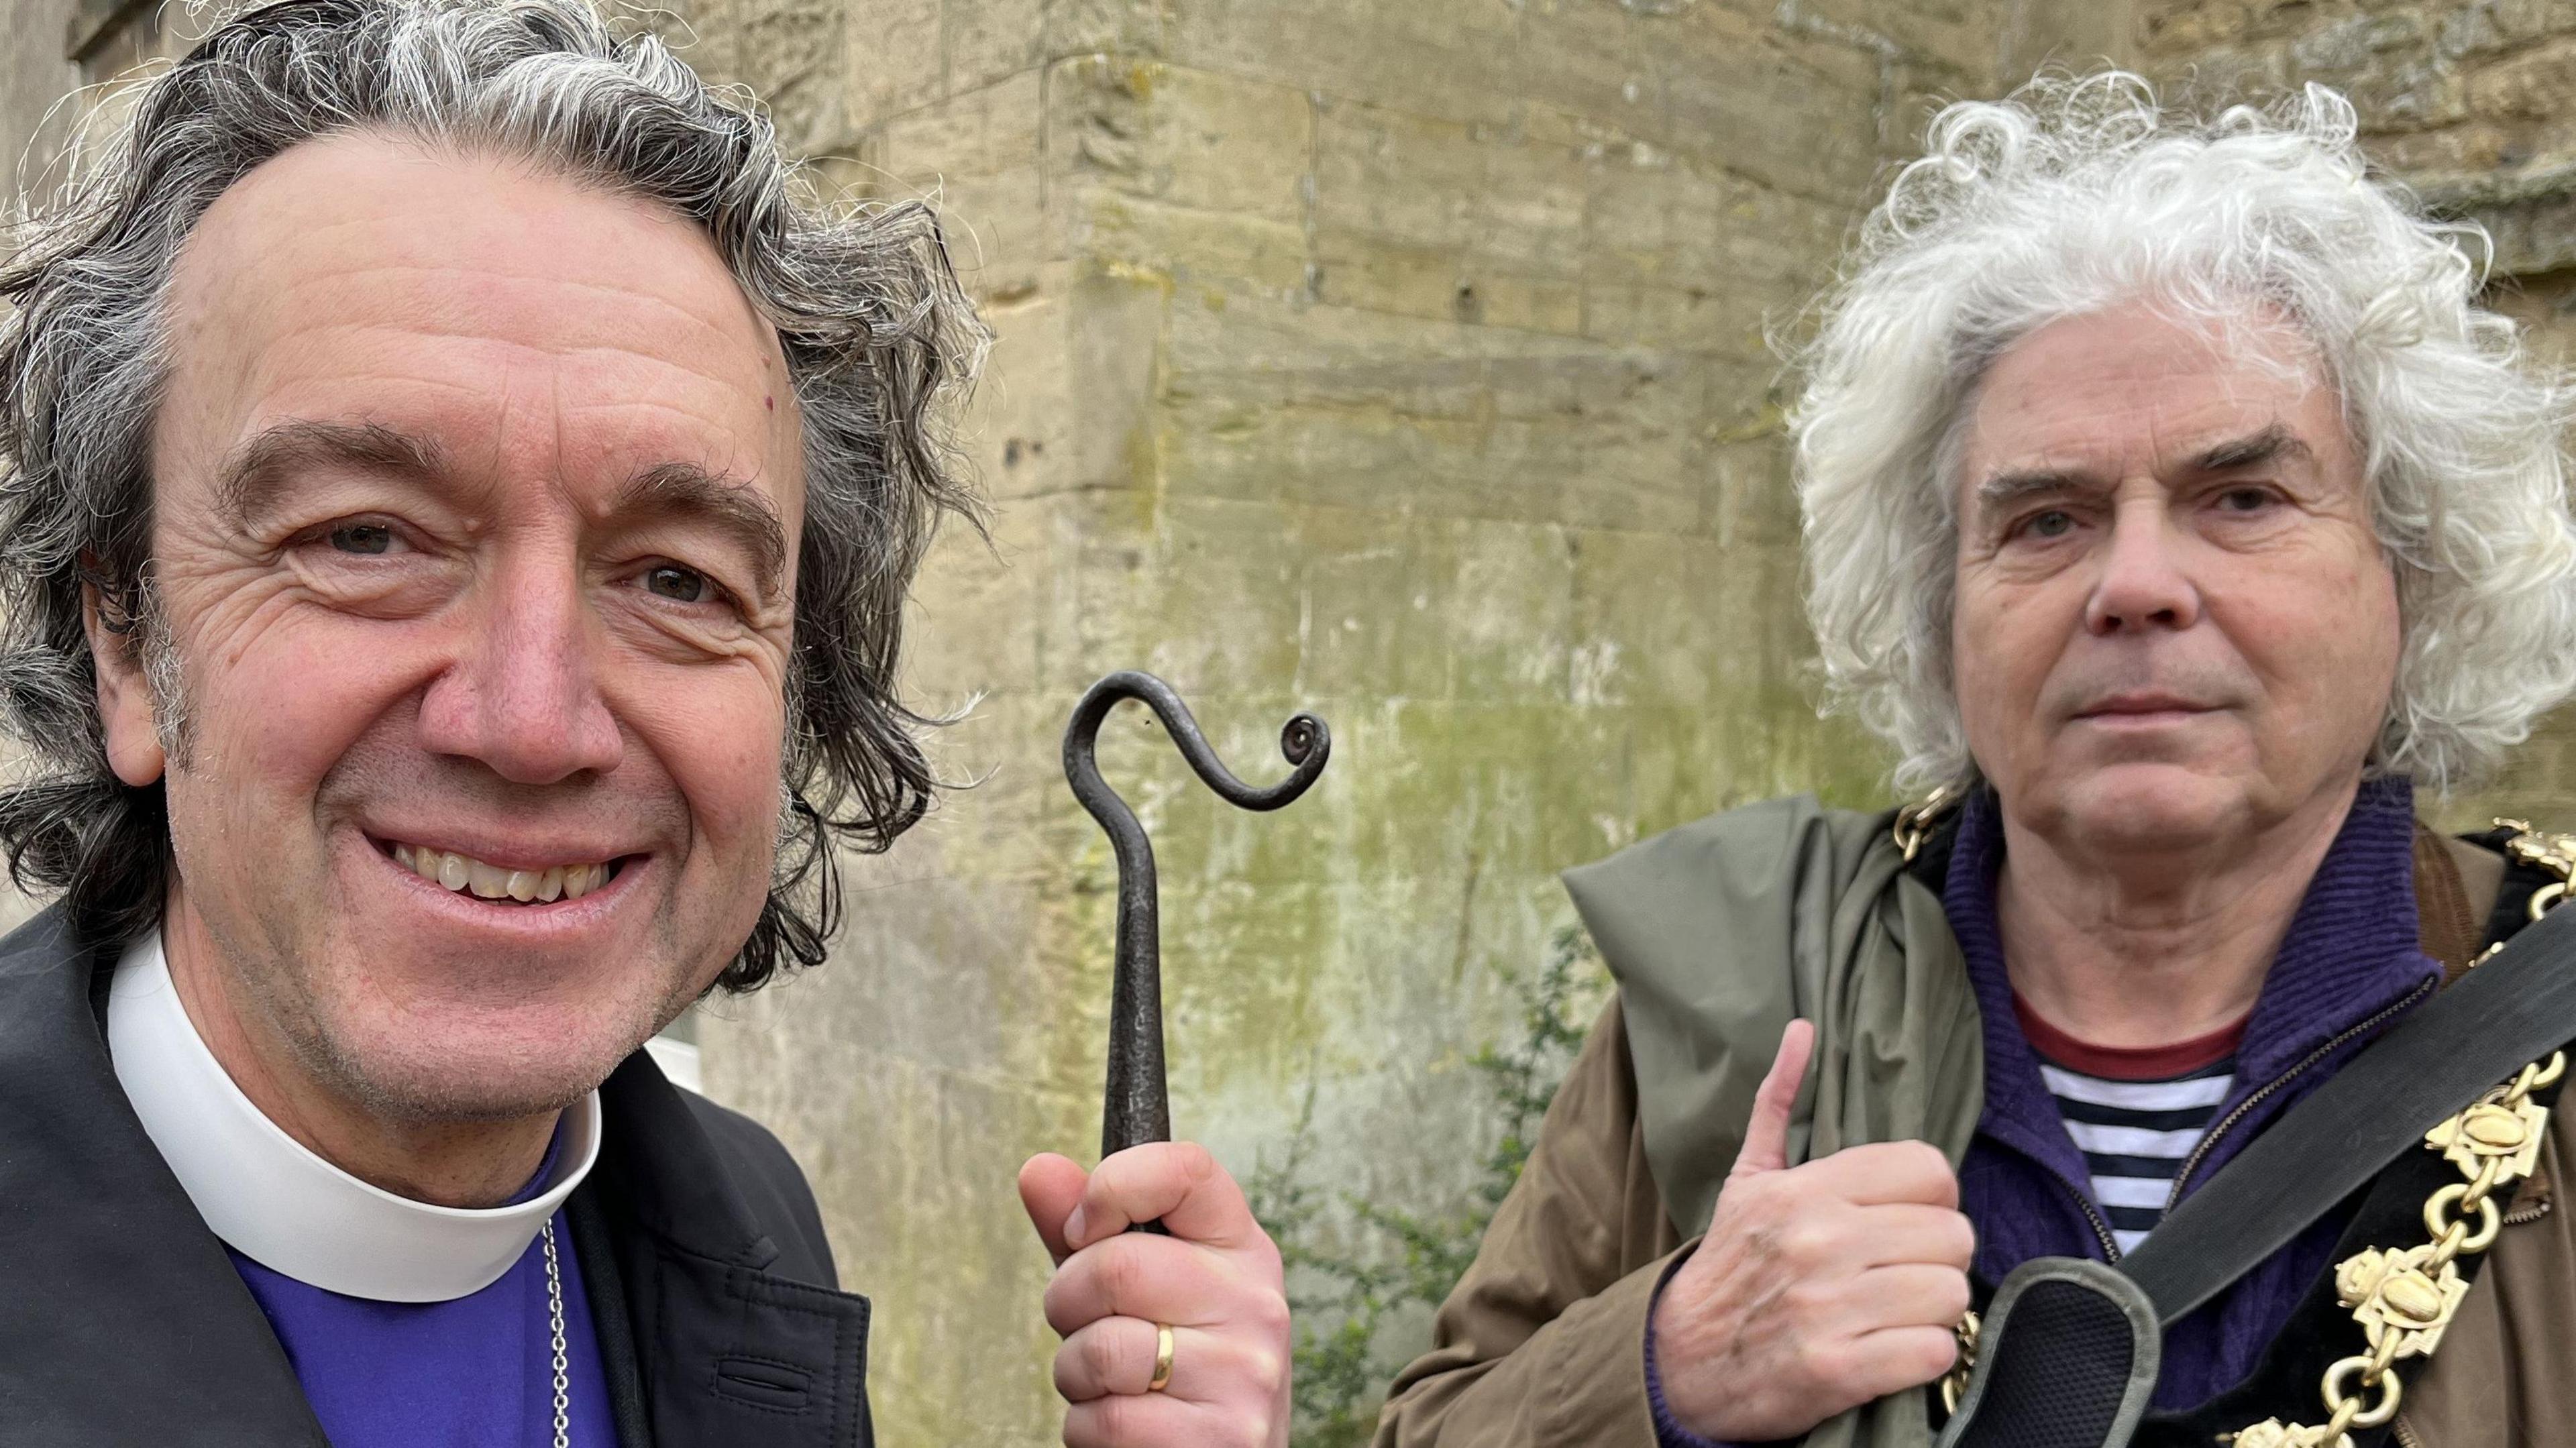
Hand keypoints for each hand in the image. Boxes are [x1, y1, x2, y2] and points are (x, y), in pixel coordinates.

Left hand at [1020, 1143, 1291, 1447]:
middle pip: (1118, 1267)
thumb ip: (1086, 1232)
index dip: (1113, 1186)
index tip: (1085, 1227)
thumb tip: (1038, 1169)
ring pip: (1104, 1350)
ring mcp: (1244, 1375)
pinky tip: (1125, 1426)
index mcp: (1240, 1248)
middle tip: (1085, 1325)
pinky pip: (1107, 1422)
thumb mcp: (1140, 1289)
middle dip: (1067, 1302)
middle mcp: (1255, 1303)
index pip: (1185, 1169)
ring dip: (1074, 1373)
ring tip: (1107, 1382)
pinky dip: (1088, 1429)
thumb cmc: (1175, 1365)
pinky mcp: (1221, 1439)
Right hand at [1650, 1020, 1973, 1438]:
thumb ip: (1778, 1103)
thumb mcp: (1748, 1178)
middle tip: (1905, 1271)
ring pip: (1951, 1294)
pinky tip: (1893, 1350)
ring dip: (1935, 1310)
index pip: (1929, 1170)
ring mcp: (1828, 1307)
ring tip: (1900, 1310)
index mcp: (1804, 1190)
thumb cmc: (1730, 1265)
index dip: (1934, 1199)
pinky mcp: (1837, 1370)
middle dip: (1938, 1258)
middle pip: (1952, 1235)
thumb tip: (1802, 1028)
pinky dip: (1925, 1356)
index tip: (1910, 1220)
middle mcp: (1819, 1241)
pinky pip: (1934, 1351)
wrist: (1680, 1360)